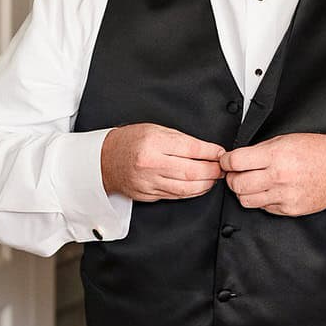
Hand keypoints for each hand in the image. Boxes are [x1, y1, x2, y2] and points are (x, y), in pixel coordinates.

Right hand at [101, 124, 224, 200]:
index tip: (221, 153)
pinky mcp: (148, 195)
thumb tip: (208, 149)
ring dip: (206, 184)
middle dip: (213, 171)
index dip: (212, 153)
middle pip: (192, 172)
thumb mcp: (155, 129)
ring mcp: (149, 182)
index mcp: (153, 143)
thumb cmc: (129, 142)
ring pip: (187, 188)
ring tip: (213, 177)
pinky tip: (199, 186)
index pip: (191, 149)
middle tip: (222, 168)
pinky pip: (177, 196)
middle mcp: (151, 164)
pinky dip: (192, 192)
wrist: (103, 160)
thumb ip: (182, 140)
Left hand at [220, 133, 325, 215]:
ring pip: (246, 200)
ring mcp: (284, 195)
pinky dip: (262, 200)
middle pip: (237, 184)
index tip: (227, 161)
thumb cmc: (319, 152)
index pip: (235, 161)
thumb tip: (239, 158)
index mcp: (277, 155)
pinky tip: (271, 190)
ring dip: (245, 192)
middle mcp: (279, 176)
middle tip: (237, 173)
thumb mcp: (288, 139)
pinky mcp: (290, 209)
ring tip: (253, 183)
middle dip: (232, 178)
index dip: (226, 161)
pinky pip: (264, 208)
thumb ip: (262, 150)